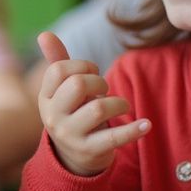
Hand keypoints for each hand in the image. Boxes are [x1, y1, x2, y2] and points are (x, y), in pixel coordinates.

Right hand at [36, 32, 148, 175]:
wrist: (74, 157)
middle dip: (99, 82)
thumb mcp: (62, 90)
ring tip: (121, 106)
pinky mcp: (89, 151)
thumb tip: (44, 33)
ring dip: (118, 103)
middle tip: (105, 90)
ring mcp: (70, 135)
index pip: (58, 70)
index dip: (81, 65)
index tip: (92, 72)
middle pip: (77, 85)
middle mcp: (53, 116)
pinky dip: (134, 130)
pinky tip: (146, 124)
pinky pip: (115, 137)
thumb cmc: (73, 112)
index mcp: (46, 97)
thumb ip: (57, 61)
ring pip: (98, 108)